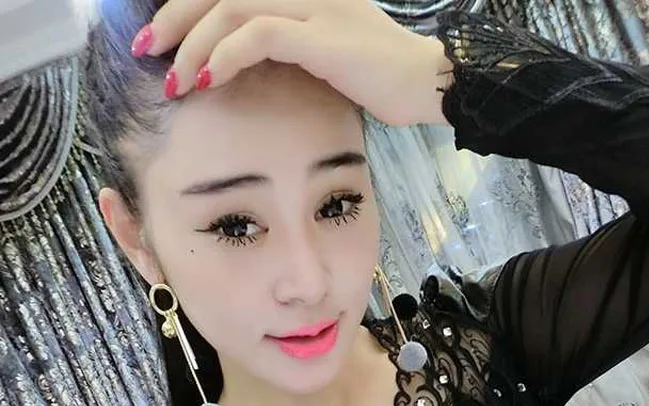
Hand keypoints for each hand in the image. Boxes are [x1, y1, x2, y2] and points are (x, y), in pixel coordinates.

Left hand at [132, 0, 452, 126]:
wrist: (430, 83)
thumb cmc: (381, 77)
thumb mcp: (325, 50)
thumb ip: (285, 44)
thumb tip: (242, 61)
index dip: (188, 5)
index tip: (160, 37)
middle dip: (174, 18)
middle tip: (146, 50)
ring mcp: (312, 5)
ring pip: (230, 9)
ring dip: (192, 44)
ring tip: (173, 79)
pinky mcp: (320, 36)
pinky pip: (257, 35)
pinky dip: (224, 56)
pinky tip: (207, 80)